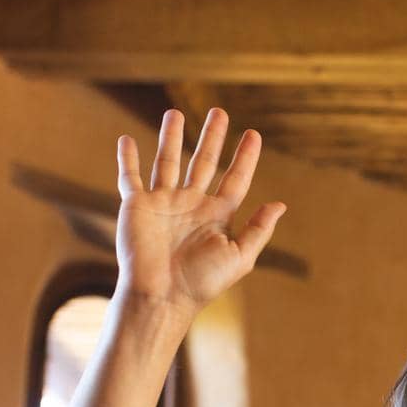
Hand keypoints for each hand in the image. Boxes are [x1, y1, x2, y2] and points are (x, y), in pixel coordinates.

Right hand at [114, 108, 286, 313]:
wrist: (163, 294)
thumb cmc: (203, 281)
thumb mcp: (240, 256)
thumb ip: (258, 229)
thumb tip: (280, 204)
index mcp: (217, 215)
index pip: (235, 178)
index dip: (245, 157)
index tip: (253, 134)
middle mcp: (191, 204)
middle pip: (203, 162)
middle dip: (212, 137)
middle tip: (220, 112)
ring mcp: (163, 203)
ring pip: (168, 161)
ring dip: (171, 137)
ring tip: (175, 113)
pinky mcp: (137, 206)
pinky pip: (130, 177)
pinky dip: (127, 158)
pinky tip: (127, 140)